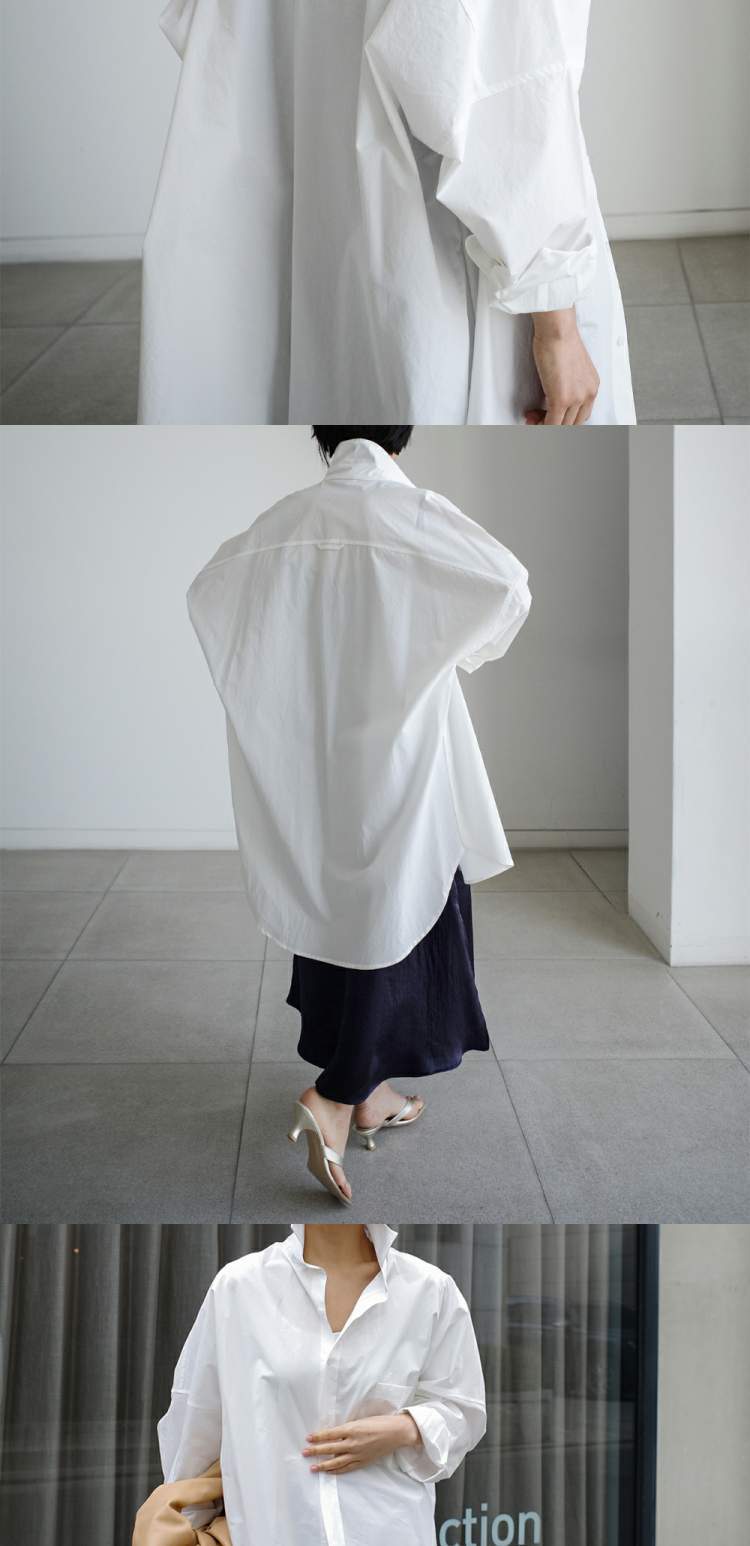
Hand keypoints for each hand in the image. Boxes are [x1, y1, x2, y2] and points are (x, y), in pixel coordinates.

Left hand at [302, 1413, 420, 1473]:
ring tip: (313, 1468)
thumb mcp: (361, 1420)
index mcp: (352, 1429)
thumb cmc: (380, 1422)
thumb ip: (348, 1427)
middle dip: (316, 1451)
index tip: (308, 1438)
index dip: (318, 1437)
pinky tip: (329, 1472)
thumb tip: (334, 1433)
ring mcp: (358, 1454)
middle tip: (304, 1453)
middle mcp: (353, 1443)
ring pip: (336, 1462)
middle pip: (330, 1448)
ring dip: (323, 1465)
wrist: (396, 1432)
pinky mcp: (363, 1462)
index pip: (330, 1434)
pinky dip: (337, 1471)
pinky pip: (347, 1468)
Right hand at [525, 308, 599, 425]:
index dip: (565, 418)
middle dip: (554, 424)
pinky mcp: (561, 399)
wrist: (558, 330)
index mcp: (592, 385)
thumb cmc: (560, 339)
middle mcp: (588, 393)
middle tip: (538, 417)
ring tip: (532, 417)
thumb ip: (569, 382)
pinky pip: (552, 423)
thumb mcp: (572, 366)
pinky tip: (532, 418)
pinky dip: (541, 425)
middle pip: (574, 423)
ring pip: (563, 425)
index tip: (551, 413)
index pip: (582, 414)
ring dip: (545, 425)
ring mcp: (576, 398)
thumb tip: (555, 391)